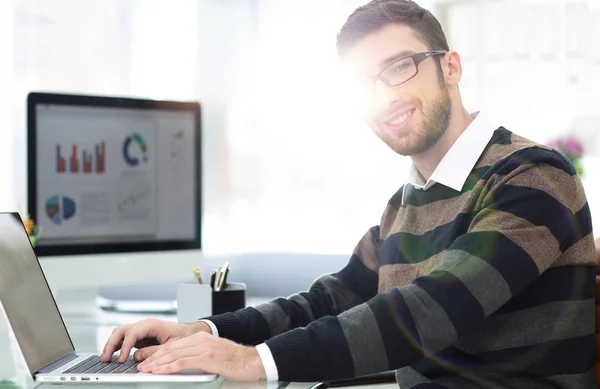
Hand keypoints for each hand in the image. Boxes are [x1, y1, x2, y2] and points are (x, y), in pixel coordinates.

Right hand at [101, 318, 211, 362]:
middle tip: (105, 358)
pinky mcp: (140, 336)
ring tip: (105, 358)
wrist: (189, 333)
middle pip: (122, 330)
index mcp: (152, 324)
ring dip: (111, 344)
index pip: (132, 333)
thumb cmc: (182, 336)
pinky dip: (117, 346)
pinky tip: (112, 355)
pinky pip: (124, 339)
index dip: (125, 346)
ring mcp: (140, 330)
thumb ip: (154, 351)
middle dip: (111, 343)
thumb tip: (137, 356)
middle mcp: (144, 325)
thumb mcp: (171, 346)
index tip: (122, 359)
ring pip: (120, 333)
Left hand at [137, 332, 265, 381]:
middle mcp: (201, 340)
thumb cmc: (235, 360)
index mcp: (202, 338)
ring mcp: (203, 348)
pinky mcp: (206, 358)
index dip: (159, 353)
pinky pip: (182, 362)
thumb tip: (183, 363)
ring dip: (157, 363)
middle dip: (154, 357)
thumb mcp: (214, 353)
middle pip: (171, 348)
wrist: (252, 361)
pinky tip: (159, 371)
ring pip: (173, 354)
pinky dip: (167, 367)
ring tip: (146, 369)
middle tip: (142, 365)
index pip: (174, 344)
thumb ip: (199, 355)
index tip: (149, 360)